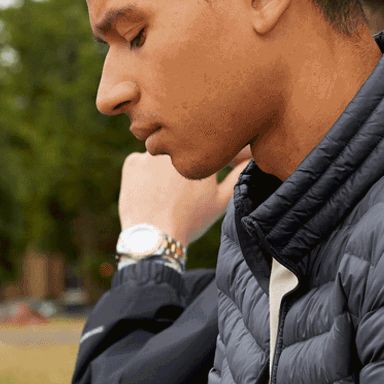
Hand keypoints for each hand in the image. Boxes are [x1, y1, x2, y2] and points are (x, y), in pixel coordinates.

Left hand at [117, 150, 244, 243]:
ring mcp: (151, 152)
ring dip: (162, 169)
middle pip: (181, 150)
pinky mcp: (131, 162)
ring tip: (163, 195)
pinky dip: (143, 175)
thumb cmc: (191, 221)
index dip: (205, 163)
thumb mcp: (221, 201)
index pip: (206, 148)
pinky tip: (148, 194)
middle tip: (179, 194)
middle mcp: (176, 146)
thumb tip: (252, 159)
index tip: (200, 181)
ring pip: (160, 156)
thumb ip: (239, 175)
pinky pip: (140, 163)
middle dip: (182, 165)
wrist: (153, 237)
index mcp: (200, 153)